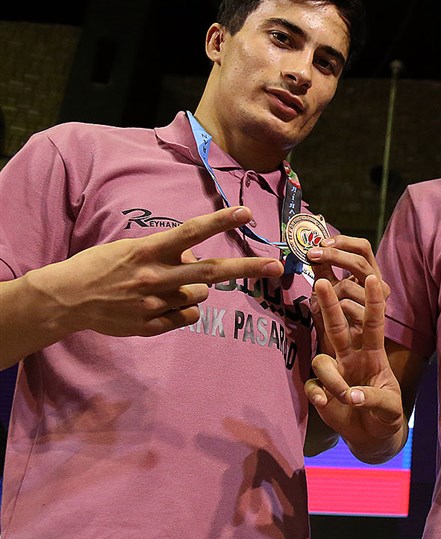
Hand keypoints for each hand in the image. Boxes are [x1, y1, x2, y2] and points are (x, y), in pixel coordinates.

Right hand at [24, 205, 282, 336]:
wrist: (67, 299)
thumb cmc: (102, 266)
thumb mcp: (132, 248)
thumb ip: (167, 252)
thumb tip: (198, 258)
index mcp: (148, 251)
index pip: (190, 232)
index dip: (220, 221)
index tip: (246, 212)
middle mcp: (155, 277)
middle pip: (211, 272)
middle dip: (247, 267)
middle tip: (276, 266)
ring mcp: (154, 304)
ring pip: (200, 295)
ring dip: (195, 288)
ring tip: (166, 285)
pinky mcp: (151, 326)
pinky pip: (186, 316)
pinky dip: (182, 309)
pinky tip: (158, 304)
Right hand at [305, 274, 406, 462]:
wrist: (374, 434)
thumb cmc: (386, 413)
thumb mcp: (389, 407)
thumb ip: (374, 399)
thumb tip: (352, 395)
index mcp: (373, 354)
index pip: (373, 323)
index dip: (373, 302)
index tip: (374, 278)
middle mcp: (351, 357)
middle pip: (338, 327)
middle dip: (330, 305)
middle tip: (321, 282)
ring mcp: (335, 372)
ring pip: (322, 360)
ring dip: (332, 378)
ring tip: (345, 397)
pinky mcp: (321, 390)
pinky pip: (313, 386)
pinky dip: (318, 394)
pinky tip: (325, 404)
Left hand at [306, 233, 389, 347]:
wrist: (350, 364)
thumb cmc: (339, 325)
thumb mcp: (329, 292)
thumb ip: (324, 272)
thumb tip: (311, 250)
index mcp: (371, 276)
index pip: (363, 248)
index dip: (344, 242)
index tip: (321, 242)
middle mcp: (379, 288)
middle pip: (360, 262)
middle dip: (334, 255)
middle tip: (312, 255)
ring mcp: (379, 306)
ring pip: (348, 286)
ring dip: (328, 294)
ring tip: (318, 306)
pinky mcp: (374, 324)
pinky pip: (345, 307)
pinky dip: (331, 312)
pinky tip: (328, 322)